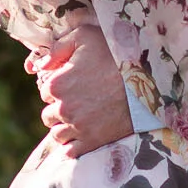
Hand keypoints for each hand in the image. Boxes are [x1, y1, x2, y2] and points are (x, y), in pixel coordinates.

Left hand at [31, 23, 132, 156]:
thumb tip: (41, 64)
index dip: (57, 86)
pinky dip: (73, 145)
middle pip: (48, 115)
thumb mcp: (86, 37)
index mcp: (57, 84)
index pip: (44, 91)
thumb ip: (59, 47)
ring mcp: (77, 128)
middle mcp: (63, 109)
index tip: (72, 84)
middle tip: (77, 101)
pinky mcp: (92, 141)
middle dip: (58, 108)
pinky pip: (71, 151)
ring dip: (64, 127)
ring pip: (57, 134)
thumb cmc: (116, 55)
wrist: (147, 81)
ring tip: (79, 118)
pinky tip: (84, 134)